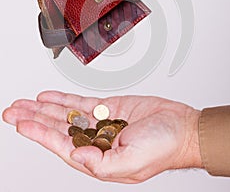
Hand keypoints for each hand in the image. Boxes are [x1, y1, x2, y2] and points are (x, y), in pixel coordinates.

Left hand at [2, 91, 202, 182]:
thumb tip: (75, 156)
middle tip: (13, 111)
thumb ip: (101, 163)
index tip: (21, 123)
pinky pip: (81, 103)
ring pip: (66, 115)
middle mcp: (96, 141)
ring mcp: (101, 123)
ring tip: (24, 103)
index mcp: (98, 158)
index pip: (61, 145)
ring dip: (44, 108)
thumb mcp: (132, 162)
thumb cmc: (164, 147)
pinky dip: (64, 98)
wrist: (182, 127)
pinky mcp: (109, 108)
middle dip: (34, 120)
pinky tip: (49, 96)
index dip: (39, 134)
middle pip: (57, 129)